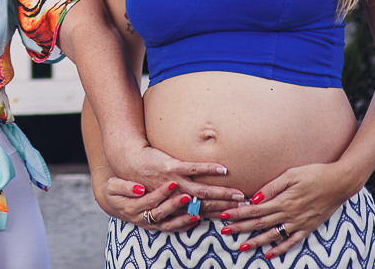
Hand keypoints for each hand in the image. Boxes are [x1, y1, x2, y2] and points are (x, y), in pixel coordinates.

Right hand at [101, 178, 203, 231]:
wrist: (111, 203)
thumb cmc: (113, 190)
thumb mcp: (112, 185)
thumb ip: (125, 187)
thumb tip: (140, 188)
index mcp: (130, 207)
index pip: (149, 200)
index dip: (161, 193)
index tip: (173, 183)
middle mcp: (140, 218)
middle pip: (160, 213)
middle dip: (175, 205)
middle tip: (187, 196)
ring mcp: (148, 224)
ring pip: (167, 225)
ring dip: (182, 220)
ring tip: (196, 213)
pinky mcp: (154, 226)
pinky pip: (170, 228)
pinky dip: (183, 226)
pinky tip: (194, 220)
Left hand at [116, 145, 245, 205]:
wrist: (128, 161)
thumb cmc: (147, 178)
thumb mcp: (162, 194)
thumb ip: (180, 200)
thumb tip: (199, 205)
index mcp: (175, 204)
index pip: (202, 212)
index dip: (220, 214)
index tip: (238, 213)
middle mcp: (176, 197)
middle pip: (205, 204)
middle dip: (226, 206)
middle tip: (245, 206)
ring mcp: (175, 182)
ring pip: (202, 191)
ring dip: (222, 193)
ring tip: (238, 194)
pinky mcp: (171, 167)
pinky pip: (193, 168)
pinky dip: (208, 169)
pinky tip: (223, 170)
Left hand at [217, 163, 350, 257]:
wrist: (340, 183)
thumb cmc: (314, 174)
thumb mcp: (291, 174)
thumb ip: (271, 187)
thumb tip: (254, 198)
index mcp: (282, 201)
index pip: (254, 209)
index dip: (238, 213)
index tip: (223, 215)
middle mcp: (289, 214)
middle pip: (260, 223)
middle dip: (241, 228)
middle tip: (224, 232)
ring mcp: (299, 223)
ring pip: (273, 235)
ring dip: (257, 242)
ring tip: (242, 247)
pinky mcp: (309, 227)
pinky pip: (293, 241)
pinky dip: (281, 249)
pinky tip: (270, 255)